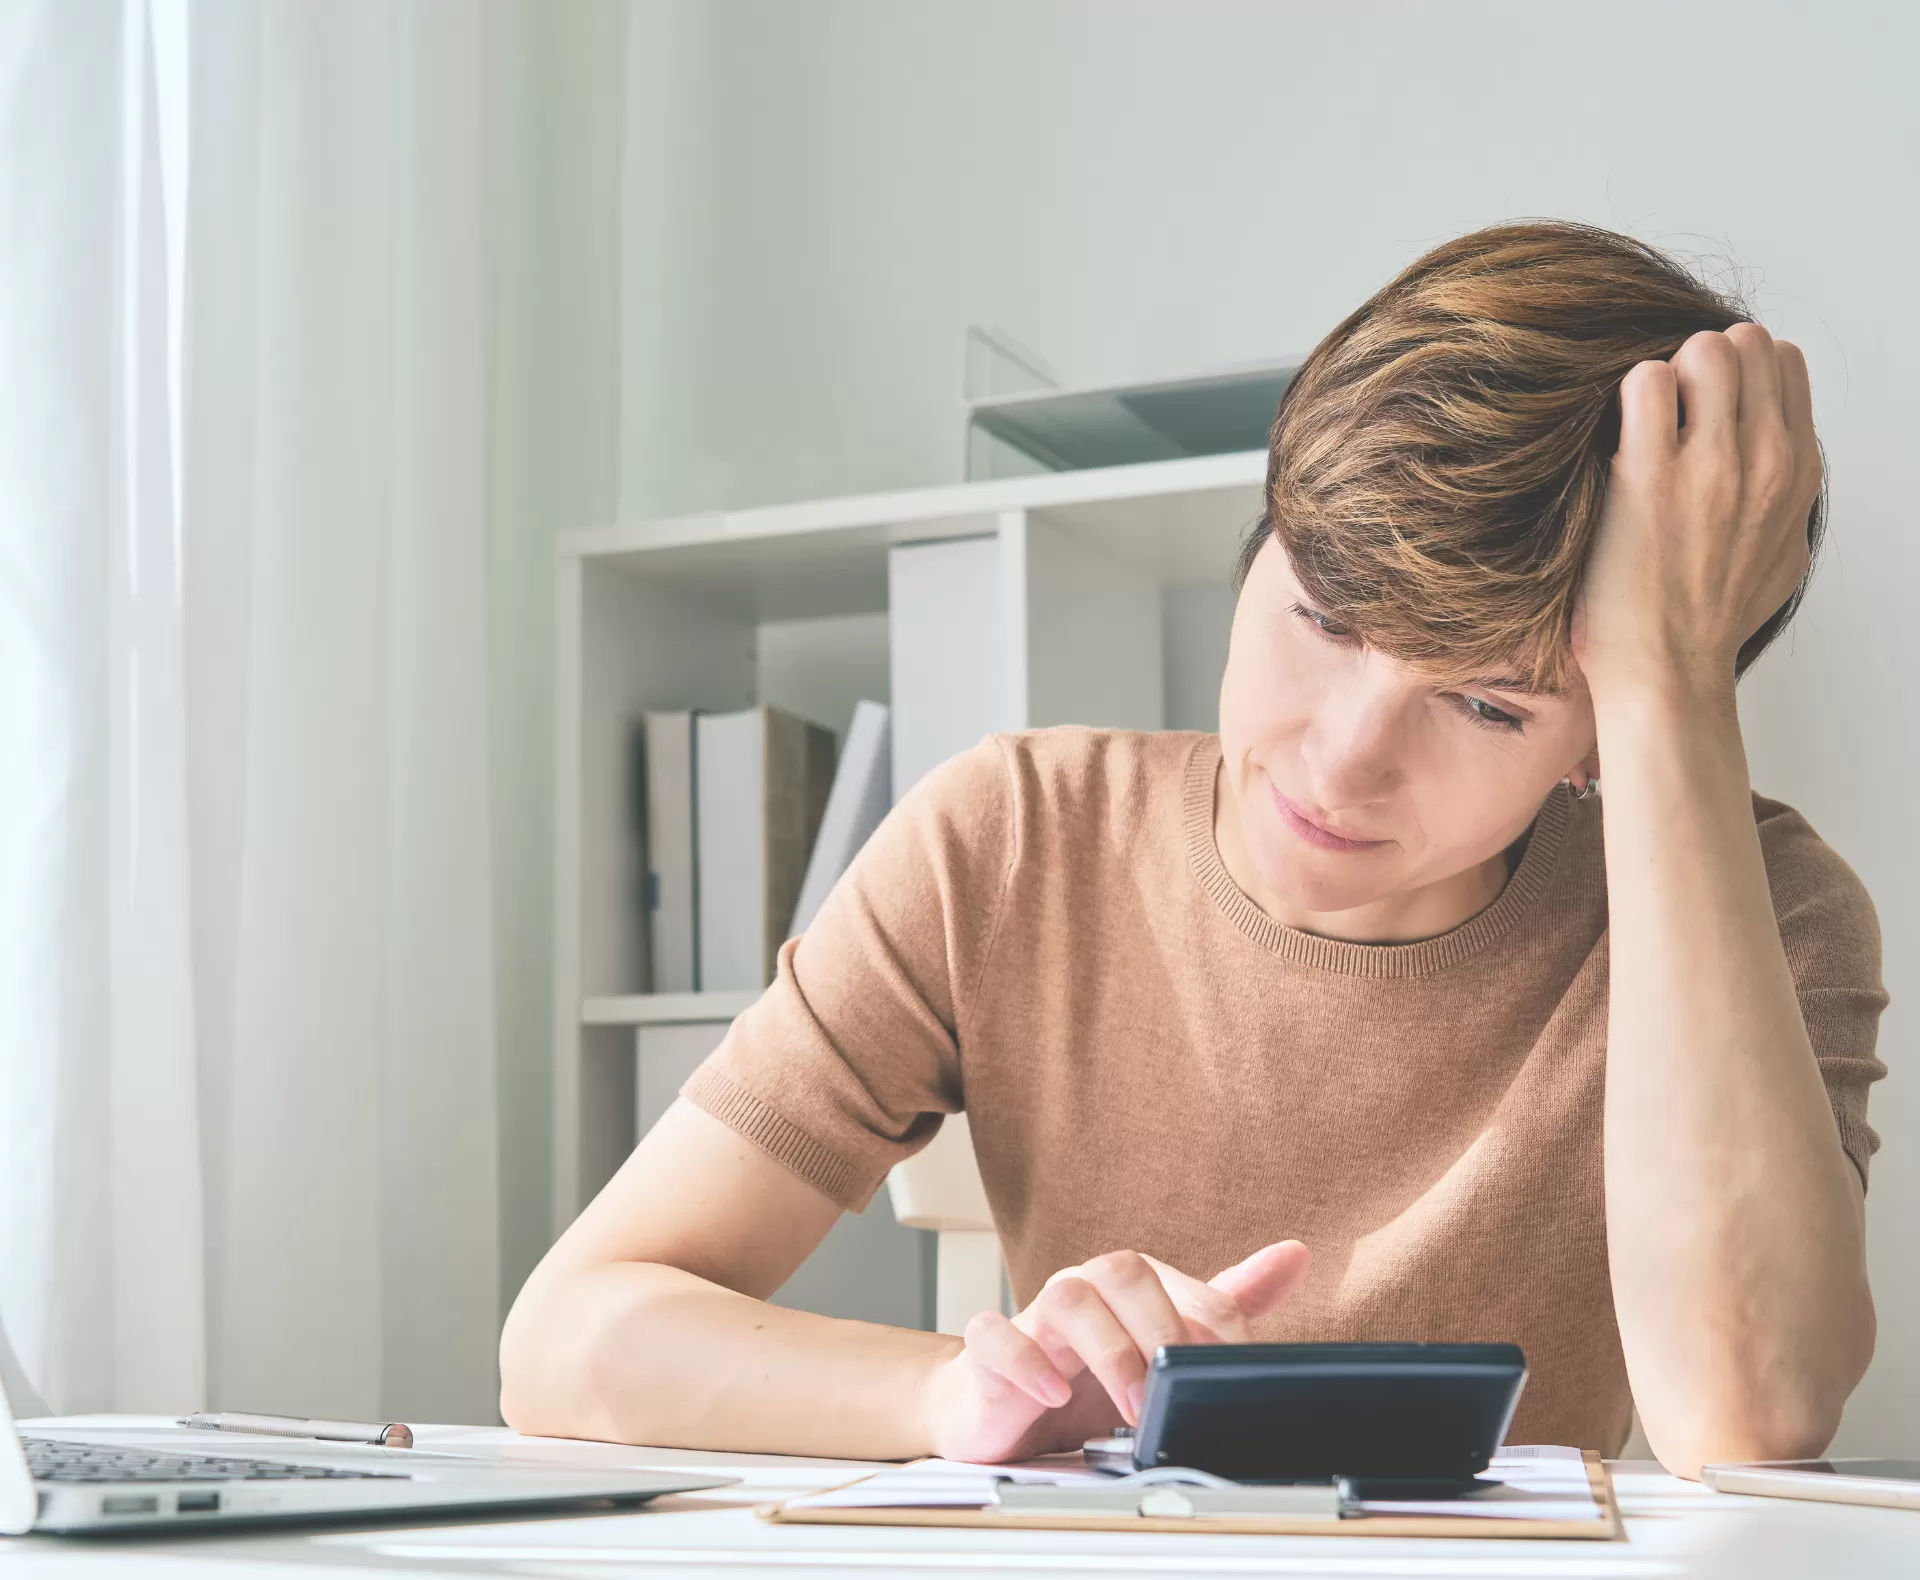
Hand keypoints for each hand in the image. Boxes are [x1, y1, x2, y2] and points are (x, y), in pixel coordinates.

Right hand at [916, 1240, 1309, 1463]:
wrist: (997, 1406)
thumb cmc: (1083, 1374)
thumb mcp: (1164, 1344)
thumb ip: (1226, 1304)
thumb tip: (1295, 1255)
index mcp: (1133, 1286)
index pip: (1188, 1288)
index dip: (1219, 1326)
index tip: (1238, 1372)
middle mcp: (1085, 1288)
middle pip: (1124, 1271)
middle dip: (1162, 1328)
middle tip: (1181, 1385)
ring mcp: (1033, 1316)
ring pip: (1067, 1296)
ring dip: (1108, 1350)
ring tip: (1132, 1402)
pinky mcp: (987, 1352)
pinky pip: (995, 1336)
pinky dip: (1025, 1360)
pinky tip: (1052, 1393)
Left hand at [1572, 323, 1821, 708]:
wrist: (1666, 674)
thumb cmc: (1710, 623)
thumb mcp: (1781, 555)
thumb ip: (1784, 499)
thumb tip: (1778, 461)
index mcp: (1798, 472)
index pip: (1783, 363)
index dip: (1735, 371)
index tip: (1700, 405)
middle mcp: (1766, 459)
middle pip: (1744, 343)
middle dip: (1698, 362)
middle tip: (1663, 410)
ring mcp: (1711, 464)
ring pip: (1702, 350)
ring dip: (1662, 373)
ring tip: (1637, 425)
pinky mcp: (1649, 477)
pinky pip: (1645, 381)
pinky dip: (1624, 395)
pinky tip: (1611, 439)